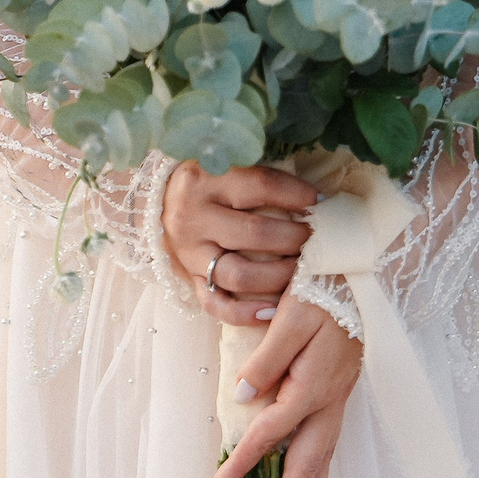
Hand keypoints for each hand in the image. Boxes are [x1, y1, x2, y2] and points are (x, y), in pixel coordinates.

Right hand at [162, 161, 317, 325]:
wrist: (156, 196)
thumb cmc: (204, 178)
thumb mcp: (223, 163)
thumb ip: (258, 174)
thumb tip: (315, 195)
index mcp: (205, 179)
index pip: (262, 186)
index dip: (298, 195)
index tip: (322, 202)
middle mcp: (193, 216)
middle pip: (256, 233)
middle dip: (296, 239)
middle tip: (317, 240)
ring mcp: (188, 251)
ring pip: (239, 274)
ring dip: (278, 276)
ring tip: (302, 271)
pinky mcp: (186, 277)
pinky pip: (215, 303)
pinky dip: (244, 313)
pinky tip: (271, 311)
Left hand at [209, 297, 362, 477]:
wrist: (359, 272)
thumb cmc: (321, 287)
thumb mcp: (289, 315)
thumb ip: (266, 358)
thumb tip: (242, 397)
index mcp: (310, 386)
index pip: (267, 435)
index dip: (240, 465)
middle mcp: (327, 402)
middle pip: (304, 466)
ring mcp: (337, 401)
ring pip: (322, 461)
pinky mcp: (340, 395)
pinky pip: (331, 446)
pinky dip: (324, 475)